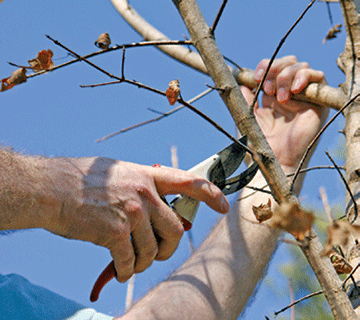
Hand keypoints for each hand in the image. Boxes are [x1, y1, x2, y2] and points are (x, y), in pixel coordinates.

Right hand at [47, 158, 228, 281]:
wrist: (50, 189)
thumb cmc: (81, 182)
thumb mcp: (120, 174)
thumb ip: (143, 189)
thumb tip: (161, 209)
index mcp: (147, 176)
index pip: (189, 181)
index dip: (211, 194)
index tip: (223, 205)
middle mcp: (144, 193)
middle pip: (176, 229)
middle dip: (169, 248)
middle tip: (158, 254)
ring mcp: (132, 212)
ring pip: (154, 249)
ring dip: (144, 261)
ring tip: (131, 261)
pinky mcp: (115, 232)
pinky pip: (130, 261)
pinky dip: (126, 270)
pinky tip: (119, 268)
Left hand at [241, 55, 328, 169]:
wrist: (274, 162)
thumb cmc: (258, 145)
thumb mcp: (247, 116)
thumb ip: (245, 98)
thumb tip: (241, 80)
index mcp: (271, 97)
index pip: (272, 68)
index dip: (265, 66)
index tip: (255, 77)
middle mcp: (288, 95)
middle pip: (288, 63)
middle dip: (276, 68)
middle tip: (267, 86)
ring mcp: (303, 98)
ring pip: (301, 67)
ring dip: (287, 75)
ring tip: (279, 97)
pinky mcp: (317, 104)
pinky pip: (319, 77)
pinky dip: (305, 77)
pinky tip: (293, 90)